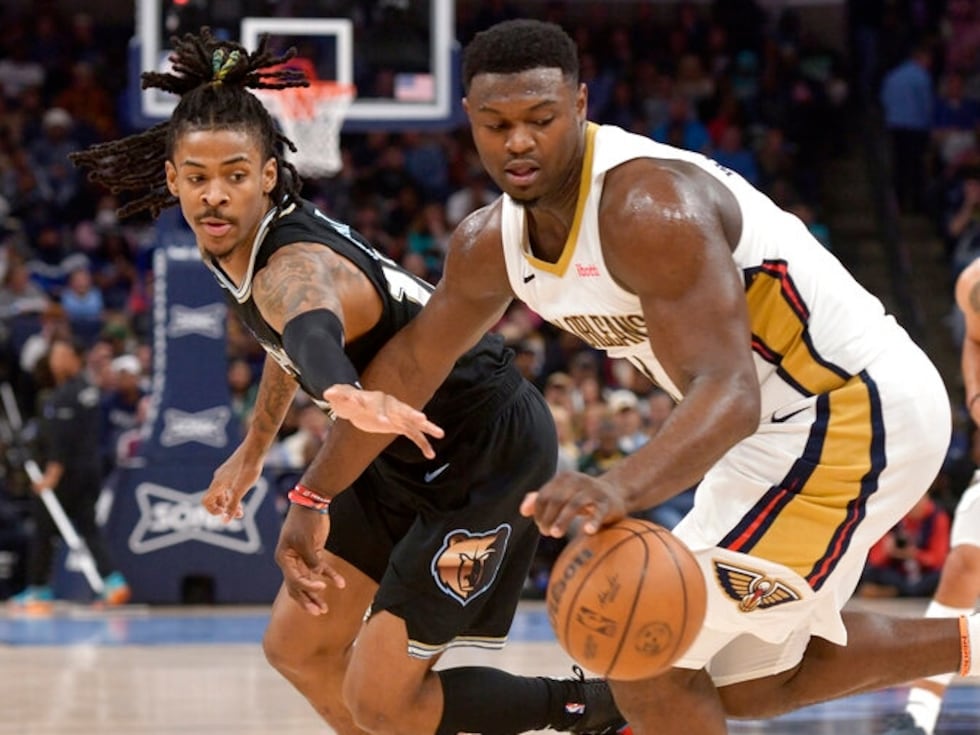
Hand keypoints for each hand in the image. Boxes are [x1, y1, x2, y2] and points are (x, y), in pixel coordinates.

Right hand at [202, 444, 262, 522]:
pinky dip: (234, 494)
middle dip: (225, 509)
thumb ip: (232, 506)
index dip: (213, 511)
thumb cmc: (247, 468)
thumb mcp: (240, 490)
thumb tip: (225, 522)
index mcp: (217, 484)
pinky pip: (228, 486)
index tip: (225, 514)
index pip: (205, 502)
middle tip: (239, 514)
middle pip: (215, 499)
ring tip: (242, 510)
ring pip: (223, 493)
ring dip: (230, 503)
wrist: (255, 449)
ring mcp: (225, 475)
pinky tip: (244, 494)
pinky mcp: (232, 471)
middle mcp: (218, 479)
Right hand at [274, 505, 345, 614]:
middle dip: (307, 601)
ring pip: (308, 581)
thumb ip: (311, 561)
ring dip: (316, 594)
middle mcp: (290, 561)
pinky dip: (330, 576)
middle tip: (319, 613)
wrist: (312, 502)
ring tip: (325, 609)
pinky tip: (340, 584)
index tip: (322, 587)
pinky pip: (320, 569)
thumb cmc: (306, 520)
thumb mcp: (307, 541)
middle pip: (297, 587)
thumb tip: (316, 576)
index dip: (308, 586)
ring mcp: (301, 558)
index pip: (294, 580)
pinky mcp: (313, 553)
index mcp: (284, 559)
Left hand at [323, 384, 444, 458]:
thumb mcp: (340, 396)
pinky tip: (431, 454)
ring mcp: (398, 416)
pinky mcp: (400, 425)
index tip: (384, 423)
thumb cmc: (348, 399)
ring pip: (414, 422)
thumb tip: (327, 392)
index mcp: (377, 399)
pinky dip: (422, 444)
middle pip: (404, 410)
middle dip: (413, 415)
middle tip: (422, 420)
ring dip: (426, 427)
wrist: (357, 403)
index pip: (380, 406)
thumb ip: (335, 393)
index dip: (382, 414)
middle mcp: (391, 406)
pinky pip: (414, 435)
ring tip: (440, 434)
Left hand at [520, 471, 626, 536]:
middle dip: (547, 517)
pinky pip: (599, 511)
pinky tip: (587, 531)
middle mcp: (577, 480)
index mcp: (563, 478)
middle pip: (557, 499)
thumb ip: (541, 500)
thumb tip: (523, 511)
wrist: (614, 492)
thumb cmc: (581, 497)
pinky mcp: (607, 502)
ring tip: (554, 534)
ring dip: (562, 520)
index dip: (538, 512)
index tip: (539, 526)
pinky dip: (593, 521)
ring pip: (575, 504)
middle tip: (546, 532)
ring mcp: (593, 490)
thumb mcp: (561, 495)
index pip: (544, 495)